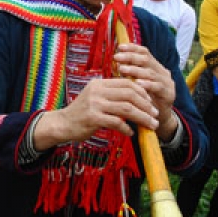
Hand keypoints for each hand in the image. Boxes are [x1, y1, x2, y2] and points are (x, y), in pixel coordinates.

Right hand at [36, 78, 158, 149]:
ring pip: (127, 109)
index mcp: (99, 84)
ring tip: (151, 125)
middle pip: (130, 95)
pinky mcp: (93, 118)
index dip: (143, 92)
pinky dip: (126, 128)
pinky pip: (117, 123)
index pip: (127, 83)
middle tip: (155, 115)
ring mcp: (94, 104)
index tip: (151, 102)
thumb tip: (137, 100)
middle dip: (146, 105)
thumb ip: (112, 96)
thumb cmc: (81, 113)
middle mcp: (97, 91)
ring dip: (142, 118)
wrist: (62, 124)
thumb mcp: (95, 98)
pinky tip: (130, 133)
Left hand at [114, 43, 176, 138]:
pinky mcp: (168, 94)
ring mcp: (167, 83)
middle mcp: (162, 72)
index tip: (120, 47)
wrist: (157, 119)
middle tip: (117, 57)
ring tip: (122, 69)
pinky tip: (137, 83)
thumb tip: (115, 60)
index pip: (145, 52)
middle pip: (147, 60)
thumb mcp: (136, 83)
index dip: (133, 48)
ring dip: (135, 70)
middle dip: (131, 57)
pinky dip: (147, 84)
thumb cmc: (143, 99)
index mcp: (155, 67)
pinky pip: (158, 87)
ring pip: (151, 73)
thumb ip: (130, 73)